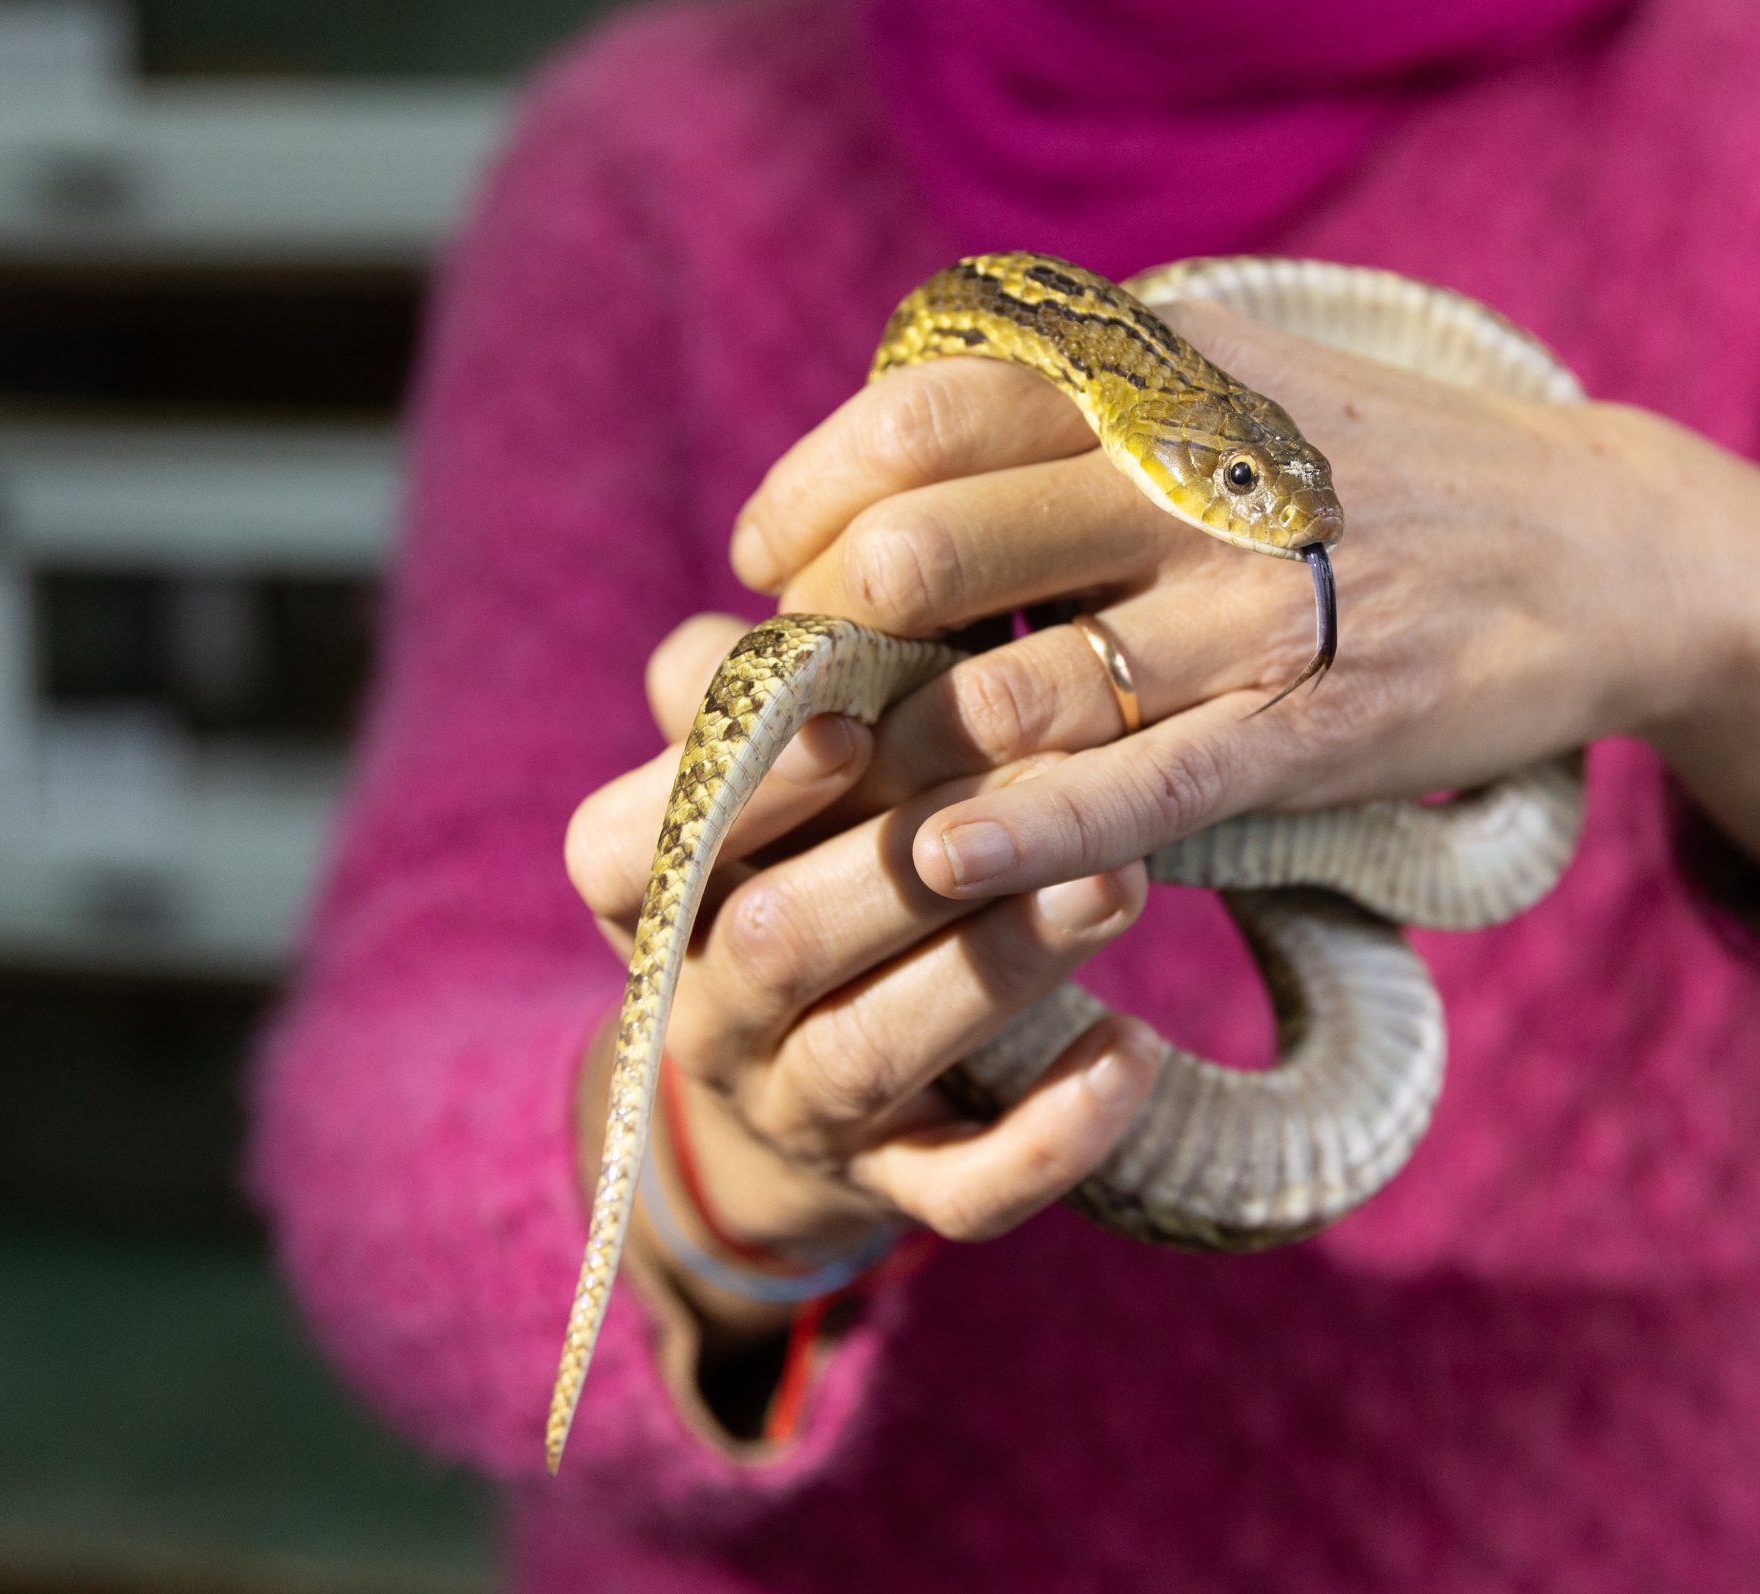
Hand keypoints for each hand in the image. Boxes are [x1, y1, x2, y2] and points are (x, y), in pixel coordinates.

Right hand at [564, 615, 1162, 1346]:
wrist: (804, 1080)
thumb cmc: (802, 853)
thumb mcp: (771, 771)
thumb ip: (777, 684)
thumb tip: (818, 567)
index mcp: (649, 892)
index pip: (624, 846)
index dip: (732, 786)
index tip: (843, 719)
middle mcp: (699, 1009)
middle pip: (770, 945)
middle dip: (900, 864)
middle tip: (1042, 784)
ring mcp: (797, 1111)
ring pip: (871, 1056)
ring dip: (994, 967)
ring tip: (1116, 884)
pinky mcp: (895, 1188)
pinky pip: (962, 1192)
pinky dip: (1050, 1135)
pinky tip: (1134, 1054)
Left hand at [733, 300, 1759, 932]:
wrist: (1609, 542)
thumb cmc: (1389, 469)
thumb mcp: (1243, 378)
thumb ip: (1085, 400)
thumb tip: (894, 457)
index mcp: (1170, 375)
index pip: (927, 410)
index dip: (812, 491)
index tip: (769, 562)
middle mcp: (1202, 480)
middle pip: (937, 542)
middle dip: (831, 634)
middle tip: (799, 688)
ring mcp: (1261, 610)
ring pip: (1017, 681)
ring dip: (900, 752)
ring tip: (844, 789)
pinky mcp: (1315, 731)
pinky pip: (1139, 787)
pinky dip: (1025, 826)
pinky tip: (944, 856)